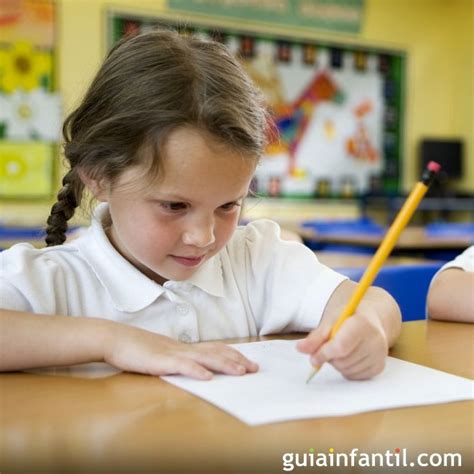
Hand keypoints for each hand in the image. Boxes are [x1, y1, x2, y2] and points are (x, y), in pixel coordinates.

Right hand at [103, 324, 258, 379]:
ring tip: (241, 372)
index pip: (214, 348)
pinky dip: (196, 371)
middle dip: (236, 360)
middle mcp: (183, 348)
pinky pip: (181, 366)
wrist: (117, 338)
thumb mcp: (164, 354)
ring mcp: (172, 353)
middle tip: (254, 368)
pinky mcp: (160, 361)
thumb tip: (196, 367)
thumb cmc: (139, 348)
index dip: (233, 355)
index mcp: (184, 347)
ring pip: (204, 358)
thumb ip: (180, 359)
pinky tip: (207, 377)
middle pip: (215, 352)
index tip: (248, 362)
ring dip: (224, 364)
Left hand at [297, 302, 388, 379]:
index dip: (323, 353)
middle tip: (329, 347)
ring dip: (337, 364)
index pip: (340, 346)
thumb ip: (315, 337)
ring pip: (347, 370)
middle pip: (342, 360)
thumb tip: (300, 349)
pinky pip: (354, 377)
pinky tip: (349, 356)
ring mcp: (379, 355)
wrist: (370, 321)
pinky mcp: (379, 367)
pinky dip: (346, 370)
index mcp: (362, 323)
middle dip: (329, 357)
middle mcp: (375, 340)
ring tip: (341, 349)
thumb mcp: (330, 321)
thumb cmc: (347, 319)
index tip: (313, 358)